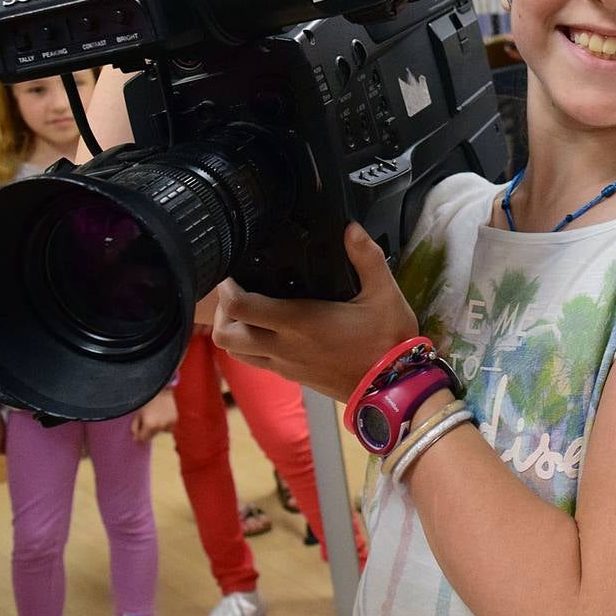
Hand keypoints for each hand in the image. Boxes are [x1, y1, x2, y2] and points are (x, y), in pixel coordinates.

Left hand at [130, 390, 176, 441]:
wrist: (162, 387)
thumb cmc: (147, 399)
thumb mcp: (138, 413)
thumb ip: (135, 427)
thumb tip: (136, 438)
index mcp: (149, 425)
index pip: (142, 439)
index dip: (139, 436)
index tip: (138, 432)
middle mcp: (160, 426)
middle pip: (152, 436)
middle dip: (149, 431)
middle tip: (148, 419)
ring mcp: (169, 423)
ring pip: (161, 431)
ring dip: (158, 427)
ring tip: (157, 415)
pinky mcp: (176, 419)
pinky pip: (169, 427)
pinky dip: (166, 423)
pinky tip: (164, 414)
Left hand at [213, 222, 418, 400]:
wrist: (394, 388)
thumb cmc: (387, 340)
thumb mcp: (384, 293)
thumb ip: (367, 256)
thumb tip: (351, 227)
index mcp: (298, 322)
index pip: (240, 306)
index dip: (226, 287)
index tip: (231, 271)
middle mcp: (283, 346)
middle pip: (224, 335)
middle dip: (221, 310)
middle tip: (236, 290)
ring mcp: (284, 366)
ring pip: (235, 353)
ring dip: (233, 331)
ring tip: (248, 310)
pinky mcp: (292, 378)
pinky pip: (256, 363)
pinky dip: (250, 346)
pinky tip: (269, 329)